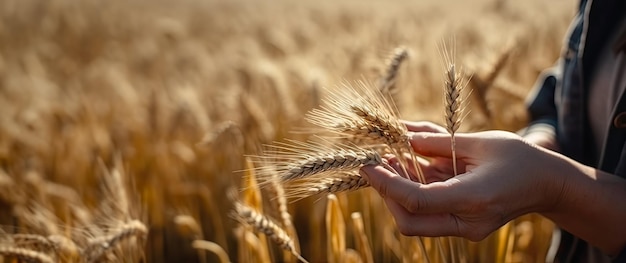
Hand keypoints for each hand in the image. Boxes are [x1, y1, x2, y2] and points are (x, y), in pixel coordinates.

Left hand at [360, 128, 564, 240]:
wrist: (547, 184)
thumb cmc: (519, 158)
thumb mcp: (477, 142)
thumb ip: (436, 142)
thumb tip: (401, 137)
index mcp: (473, 199)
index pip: (416, 201)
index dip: (386, 184)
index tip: (366, 164)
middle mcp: (467, 222)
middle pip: (410, 221)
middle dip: (386, 192)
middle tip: (375, 163)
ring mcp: (464, 228)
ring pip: (416, 219)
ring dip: (397, 190)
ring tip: (388, 158)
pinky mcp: (461, 225)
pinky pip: (428, 213)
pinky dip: (412, 190)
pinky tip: (407, 166)